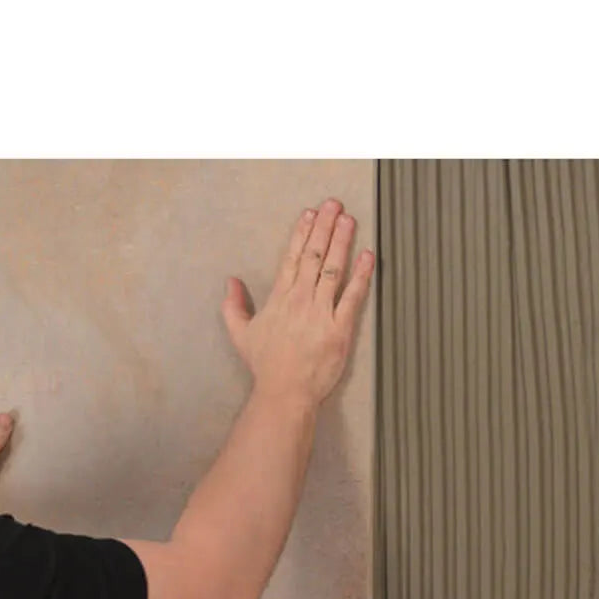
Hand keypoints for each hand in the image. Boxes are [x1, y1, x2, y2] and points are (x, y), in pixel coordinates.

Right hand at [220, 198, 373, 408]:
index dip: (302, 233)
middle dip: (324, 227)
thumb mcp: (241, 334)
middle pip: (314, 255)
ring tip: (349, 219)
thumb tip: (231, 282)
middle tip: (334, 204)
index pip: (292, 258)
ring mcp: (321, 313)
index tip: (309, 213)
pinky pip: (352, 296)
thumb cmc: (266, 367)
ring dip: (341, 241)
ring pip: (332, 269)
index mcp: (280, 299)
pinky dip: (361, 275)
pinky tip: (367, 256)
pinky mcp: (339, 329)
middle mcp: (300, 300)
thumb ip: (234, 306)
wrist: (284, 393)